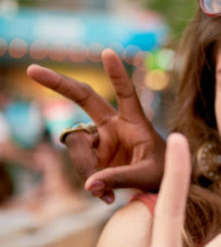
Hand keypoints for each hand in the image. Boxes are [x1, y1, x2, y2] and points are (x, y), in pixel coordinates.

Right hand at [26, 49, 165, 202]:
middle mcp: (114, 125)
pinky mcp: (91, 155)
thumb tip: (90, 186)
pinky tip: (102, 194)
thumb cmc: (162, 173)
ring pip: (77, 144)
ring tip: (105, 190)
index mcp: (136, 121)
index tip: (108, 52)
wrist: (158, 187)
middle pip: (84, 97)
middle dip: (59, 84)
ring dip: (85, 167)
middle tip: (32, 70)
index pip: (126, 94)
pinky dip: (88, 180)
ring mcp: (100, 139)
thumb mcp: (148, 175)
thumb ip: (121, 178)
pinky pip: (79, 164)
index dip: (117, 75)